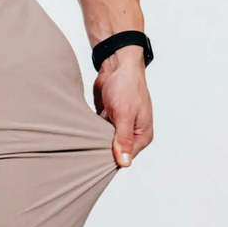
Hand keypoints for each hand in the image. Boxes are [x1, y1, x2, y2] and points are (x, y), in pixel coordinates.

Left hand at [93, 44, 152, 167]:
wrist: (116, 64)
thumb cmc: (126, 85)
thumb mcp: (124, 114)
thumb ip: (123, 139)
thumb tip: (125, 163)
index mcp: (142, 135)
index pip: (126, 158)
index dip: (111, 159)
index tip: (96, 161)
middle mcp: (133, 134)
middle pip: (115, 152)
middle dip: (103, 152)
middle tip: (88, 152)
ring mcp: (120, 128)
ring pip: (106, 144)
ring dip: (96, 142)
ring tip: (86, 141)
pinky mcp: (109, 121)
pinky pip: (99, 134)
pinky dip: (93, 133)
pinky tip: (85, 133)